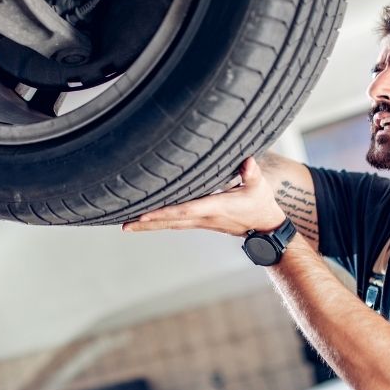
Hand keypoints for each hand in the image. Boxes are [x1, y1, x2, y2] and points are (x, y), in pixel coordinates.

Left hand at [121, 157, 285, 235]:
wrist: (264, 228)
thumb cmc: (260, 204)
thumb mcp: (260, 187)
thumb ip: (252, 173)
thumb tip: (247, 161)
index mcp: (216, 206)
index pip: (185, 209)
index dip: (164, 211)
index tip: (145, 213)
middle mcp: (204, 217)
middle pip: (171, 221)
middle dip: (147, 223)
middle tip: (124, 224)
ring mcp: (201, 222)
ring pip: (170, 224)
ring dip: (149, 225)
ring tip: (127, 225)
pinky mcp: (200, 222)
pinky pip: (175, 223)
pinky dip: (158, 223)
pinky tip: (145, 222)